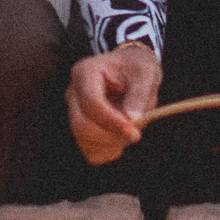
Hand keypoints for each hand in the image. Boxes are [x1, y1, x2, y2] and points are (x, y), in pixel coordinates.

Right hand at [66, 43, 162, 163]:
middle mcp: (73, 92)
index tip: (133, 131)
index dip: (111, 120)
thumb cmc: (137, 68)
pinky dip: (106, 151)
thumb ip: (139, 94)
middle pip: (81, 124)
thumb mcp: (146, 73)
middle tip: (136, 134)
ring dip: (110, 144)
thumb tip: (132, 119)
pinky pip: (88, 149)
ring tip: (131, 132)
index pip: (91, 102)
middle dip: (110, 135)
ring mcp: (73, 111)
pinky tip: (121, 140)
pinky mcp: (79, 127)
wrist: (130, 70)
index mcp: (86, 72)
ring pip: (83, 139)